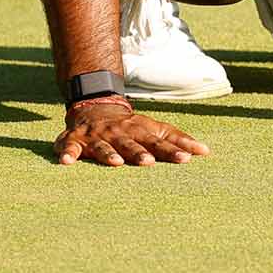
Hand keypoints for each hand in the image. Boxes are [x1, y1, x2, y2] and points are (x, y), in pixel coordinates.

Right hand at [55, 99, 210, 165]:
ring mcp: (97, 137)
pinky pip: (68, 147)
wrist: (95, 109)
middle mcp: (120, 134)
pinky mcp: (74, 140)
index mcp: (141, 131)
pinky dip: (66, 153)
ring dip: (109, 154)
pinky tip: (67, 162)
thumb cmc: (131, 127)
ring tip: (116, 163)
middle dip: (140, 153)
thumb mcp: (154, 129)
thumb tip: (206, 151)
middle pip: (132, 144)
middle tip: (149, 162)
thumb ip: (178, 139)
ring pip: (103, 147)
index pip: (160, 141)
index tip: (187, 158)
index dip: (173, 149)